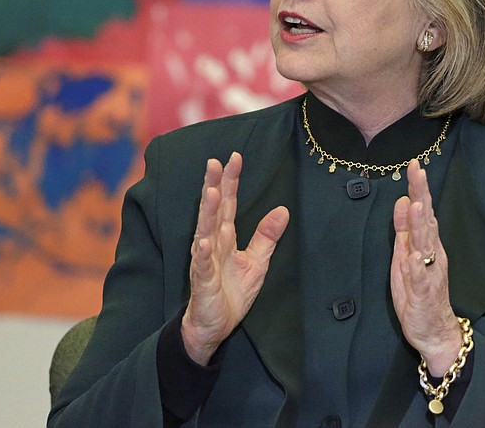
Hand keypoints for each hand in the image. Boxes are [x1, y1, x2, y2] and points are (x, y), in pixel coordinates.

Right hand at [181, 152, 288, 364]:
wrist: (214, 326)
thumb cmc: (232, 292)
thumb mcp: (257, 262)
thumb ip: (266, 236)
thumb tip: (283, 210)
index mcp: (225, 238)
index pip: (229, 204)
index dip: (231, 181)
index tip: (235, 157)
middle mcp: (212, 244)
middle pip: (214, 211)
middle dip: (214, 186)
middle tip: (215, 162)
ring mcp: (205, 262)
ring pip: (204, 232)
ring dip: (208, 213)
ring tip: (212, 192)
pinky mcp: (202, 283)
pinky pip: (201, 267)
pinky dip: (202, 255)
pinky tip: (202, 242)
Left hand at [391, 159, 462, 375]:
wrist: (434, 330)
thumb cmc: (419, 291)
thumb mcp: (405, 255)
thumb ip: (404, 230)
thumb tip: (401, 200)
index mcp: (426, 244)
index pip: (422, 210)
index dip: (418, 188)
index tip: (414, 165)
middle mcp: (431, 254)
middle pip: (426, 219)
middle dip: (421, 195)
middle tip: (418, 171)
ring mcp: (428, 272)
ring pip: (425, 245)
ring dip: (420, 225)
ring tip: (415, 204)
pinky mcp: (423, 293)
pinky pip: (420, 278)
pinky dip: (416, 265)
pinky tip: (413, 254)